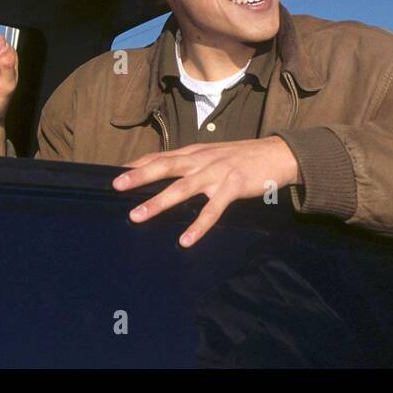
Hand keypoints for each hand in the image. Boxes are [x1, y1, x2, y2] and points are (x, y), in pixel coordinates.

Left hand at [112, 137, 301, 246]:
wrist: (278, 154)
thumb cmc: (243, 157)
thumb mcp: (213, 154)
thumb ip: (191, 162)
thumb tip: (167, 171)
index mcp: (195, 152)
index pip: (161, 155)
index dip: (138, 163)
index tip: (114, 173)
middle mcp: (202, 160)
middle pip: (165, 166)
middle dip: (139, 176)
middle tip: (116, 186)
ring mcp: (217, 173)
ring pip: (182, 188)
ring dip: (158, 202)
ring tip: (137, 216)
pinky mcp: (233, 187)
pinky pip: (212, 210)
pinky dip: (198, 225)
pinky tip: (186, 240)